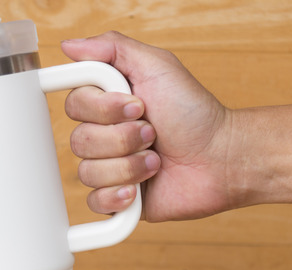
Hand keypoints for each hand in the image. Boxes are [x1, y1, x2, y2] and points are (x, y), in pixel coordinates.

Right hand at [61, 32, 233, 221]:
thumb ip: (111, 48)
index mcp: (107, 104)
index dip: (102, 108)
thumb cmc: (195, 113)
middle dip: (122, 138)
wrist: (221, 158)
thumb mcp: (156, 65)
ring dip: (128, 166)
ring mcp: (110, 168)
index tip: (136, 105)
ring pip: (87, 172)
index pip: (74, 104)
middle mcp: (104, 136)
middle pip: (79, 140)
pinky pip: (94, 202)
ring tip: (156, 160)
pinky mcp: (118, 200)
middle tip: (153, 133)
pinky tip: (139, 190)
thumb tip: (69, 45)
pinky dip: (117, 196)